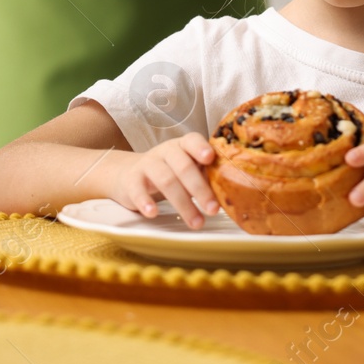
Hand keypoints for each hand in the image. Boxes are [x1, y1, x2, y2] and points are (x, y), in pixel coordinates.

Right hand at [104, 134, 219, 229]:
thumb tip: (233, 195)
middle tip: (213, 210)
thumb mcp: (187, 169)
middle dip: (200, 189)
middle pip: (183, 166)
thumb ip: (206, 176)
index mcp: (183, 147)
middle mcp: (165, 152)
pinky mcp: (132, 180)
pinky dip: (145, 201)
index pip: (192, 140)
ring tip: (196, 223)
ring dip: (182, 203)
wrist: (129, 174)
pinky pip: (138, 189)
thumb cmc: (169, 173)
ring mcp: (148, 164)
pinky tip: (153, 212)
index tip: (210, 158)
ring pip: (165, 180)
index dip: (201, 148)